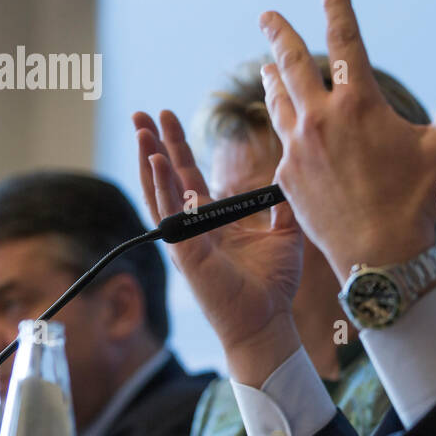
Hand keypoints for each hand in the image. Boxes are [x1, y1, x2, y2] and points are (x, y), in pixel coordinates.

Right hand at [132, 109, 302, 385]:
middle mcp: (192, 227)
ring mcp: (186, 240)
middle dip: (154, 144)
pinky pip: (172, 214)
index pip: (188, 175)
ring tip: (141, 129)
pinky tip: (157, 161)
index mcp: (212, 221)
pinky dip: (164, 187)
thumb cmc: (274, 285)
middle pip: (167, 177)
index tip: (167, 116)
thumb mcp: (285, 234)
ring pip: (160, 192)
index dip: (177, 146)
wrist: (269, 322)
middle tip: (141, 112)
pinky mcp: (188, 253)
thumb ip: (285, 206)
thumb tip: (295, 178)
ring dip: (150, 159)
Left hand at [260, 0, 435, 280]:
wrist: (379, 257)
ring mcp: (297, 148)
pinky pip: (281, 141)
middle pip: (291, 62)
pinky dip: (283, 125)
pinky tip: (284, 126)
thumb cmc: (418, 201)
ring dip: (274, 77)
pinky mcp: (285, 176)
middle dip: (279, 33)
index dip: (337, 5)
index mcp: (358, 104)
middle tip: (267, 15)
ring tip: (268, 67)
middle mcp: (320, 119)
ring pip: (278, 100)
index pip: (344, 39)